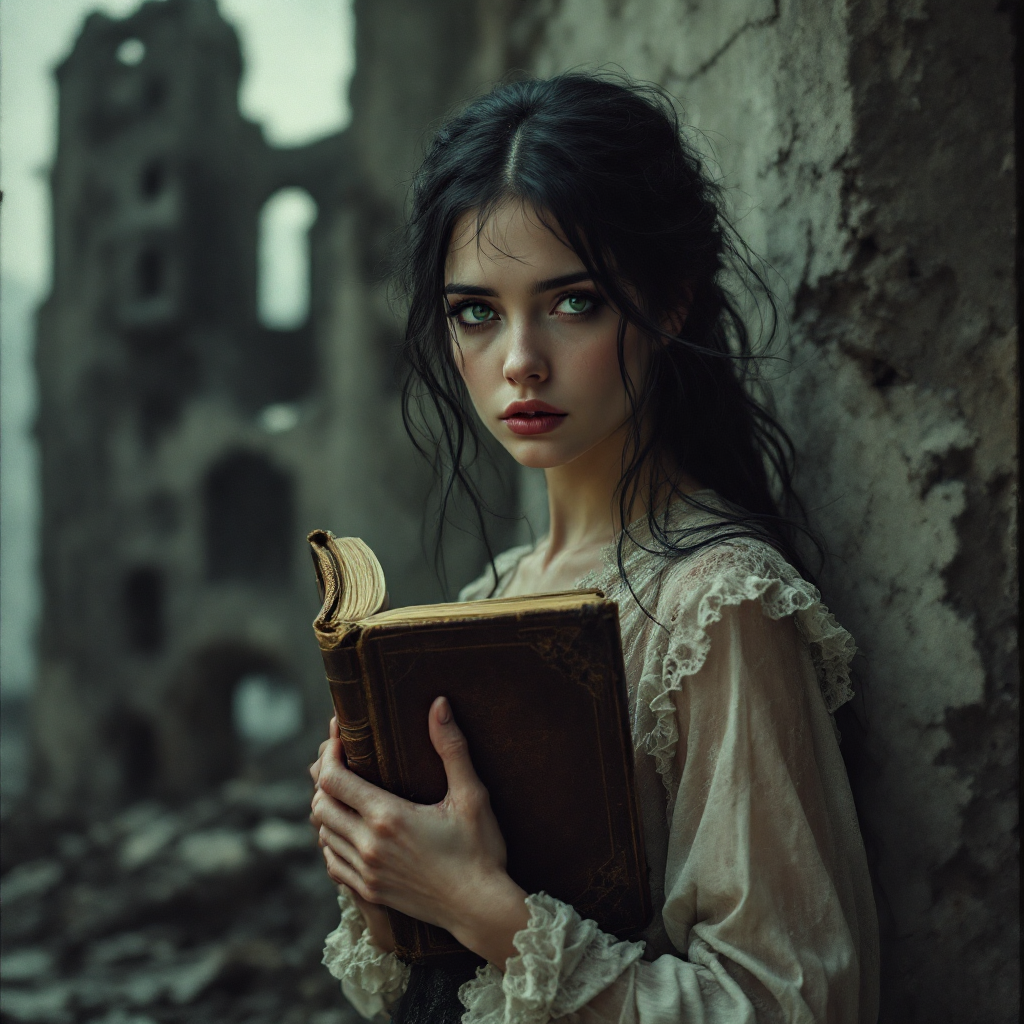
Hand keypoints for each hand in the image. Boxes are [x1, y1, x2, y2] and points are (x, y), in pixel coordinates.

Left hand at [310, 697, 528, 967]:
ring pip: (322, 832)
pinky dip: (330, 839)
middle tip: (340, 755)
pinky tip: (346, 828)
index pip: (333, 778)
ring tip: (342, 786)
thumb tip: (439, 704)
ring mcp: (365, 872)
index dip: (329, 751)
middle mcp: (368, 845)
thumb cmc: (481, 850)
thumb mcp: (472, 795)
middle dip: (323, 774)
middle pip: (320, 803)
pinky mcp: (368, 892)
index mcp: (387, 817)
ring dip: (326, 806)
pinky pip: (331, 861)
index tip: (339, 732)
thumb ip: (452, 747)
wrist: (480, 908)